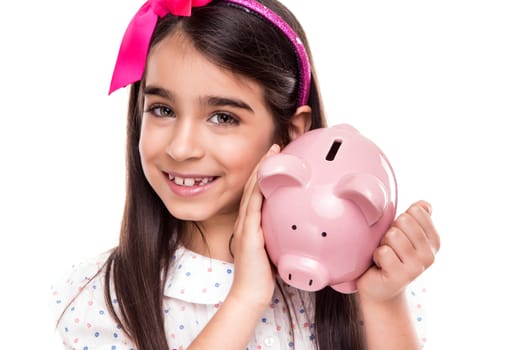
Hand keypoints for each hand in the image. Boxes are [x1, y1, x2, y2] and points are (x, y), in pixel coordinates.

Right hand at [227, 144, 280, 307]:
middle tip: (275, 146)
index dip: (265, 172)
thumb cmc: (263, 275)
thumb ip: (280, 234)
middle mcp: (245, 221)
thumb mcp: (274, 247)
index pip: (257, 192)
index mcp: (251, 223)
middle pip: (253, 186)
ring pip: (252, 192)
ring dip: (260, 171)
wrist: (250, 294)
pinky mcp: (248, 234)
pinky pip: (252, 208)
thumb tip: (296, 225)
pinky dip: (257, 191)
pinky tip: (263, 178)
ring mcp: (245, 226)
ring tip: (271, 153)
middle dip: (263, 165)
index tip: (276, 157)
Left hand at [356, 200, 439, 301]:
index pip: (416, 211)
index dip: (400, 219)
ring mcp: (417, 267)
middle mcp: (429, 255)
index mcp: (434, 241)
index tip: (400, 234)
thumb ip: (416, 217)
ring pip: (393, 235)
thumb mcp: (404, 233)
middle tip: (390, 247)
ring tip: (385, 256)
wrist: (380, 288)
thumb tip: (424, 204)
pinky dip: (377, 256)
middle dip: (390, 231)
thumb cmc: (391, 254)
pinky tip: (381, 266)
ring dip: (383, 244)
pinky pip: (383, 252)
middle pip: (404, 221)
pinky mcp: (401, 277)